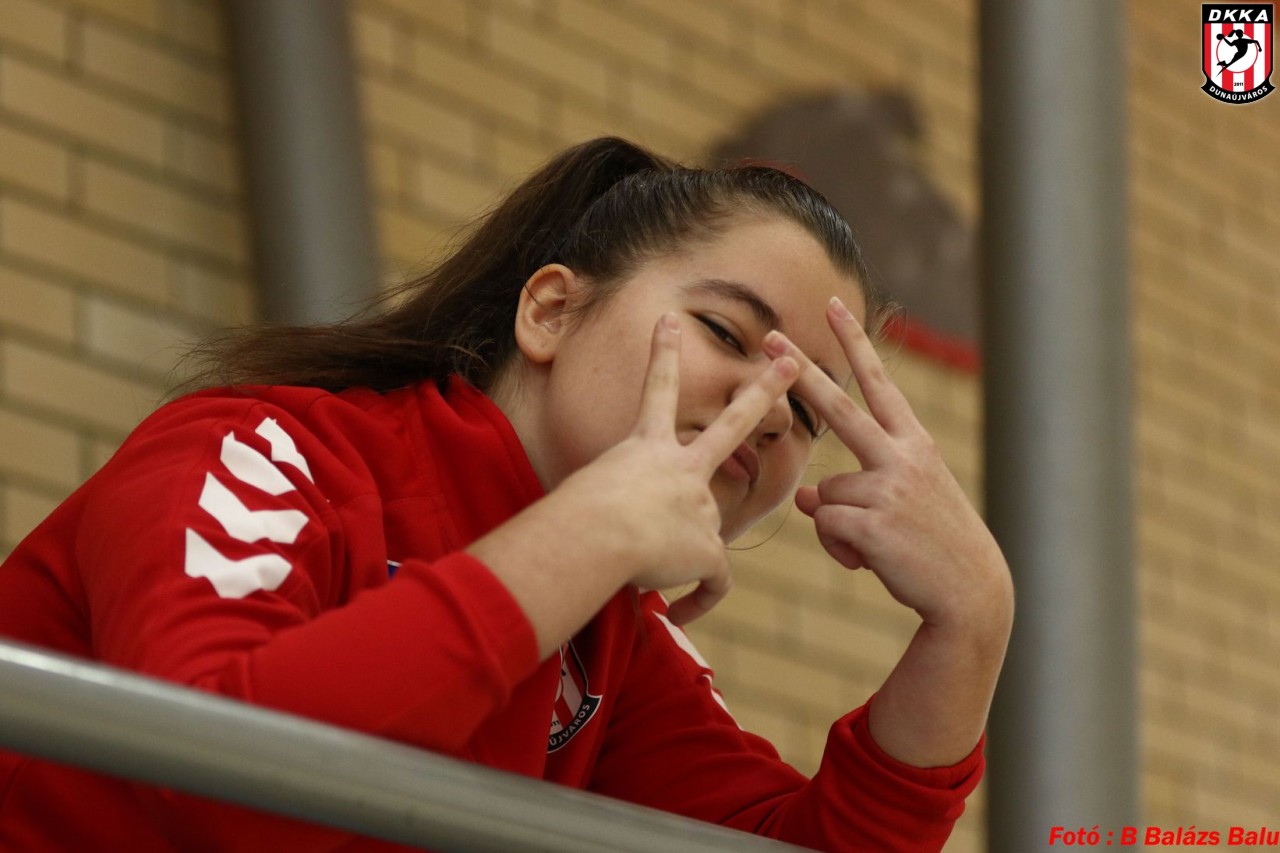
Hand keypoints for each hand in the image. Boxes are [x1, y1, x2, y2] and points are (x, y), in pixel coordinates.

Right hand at [550, 313, 799, 625]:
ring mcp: (701, 503)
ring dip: (677, 559)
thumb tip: (606, 536)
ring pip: (702, 537)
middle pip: (731, 423)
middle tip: (790, 363)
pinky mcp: (711, 544)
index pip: (655, 392)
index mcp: (644, 448)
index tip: (670, 320)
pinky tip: (677, 612)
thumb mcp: (586, 495)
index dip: (663, 354)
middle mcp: (679, 467)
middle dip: (763, 391)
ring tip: (641, 566)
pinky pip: (714, 581)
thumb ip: (606, 505)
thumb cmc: (572, 519)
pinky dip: (698, 600)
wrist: (598, 533)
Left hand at [771, 299, 1010, 630]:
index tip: (834, 308)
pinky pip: (826, 525)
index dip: (855, 345)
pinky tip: (873, 561)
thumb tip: (805, 496)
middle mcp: (903, 456)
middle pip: (839, 407)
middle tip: (770, 336)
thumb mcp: (900, 506)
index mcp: (914, 445)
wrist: (971, 593)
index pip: (880, 384)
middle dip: (802, 371)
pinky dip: (840, 549)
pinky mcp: (874, 523)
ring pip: (824, 493)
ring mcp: (889, 488)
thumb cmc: (932, 547)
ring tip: (877, 546)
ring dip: (837, 525)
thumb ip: (856, 490)